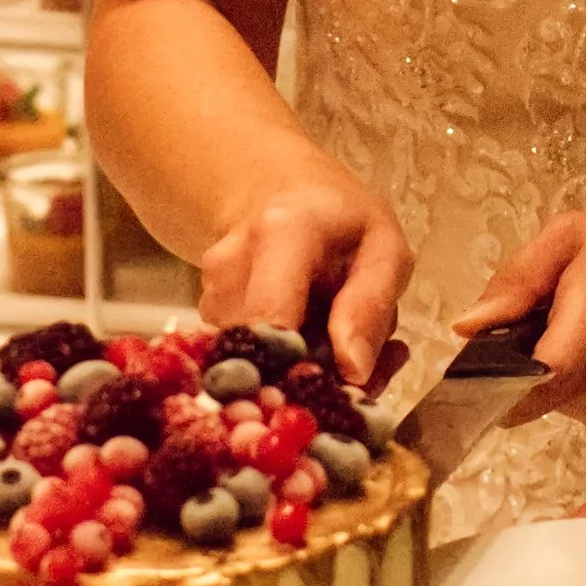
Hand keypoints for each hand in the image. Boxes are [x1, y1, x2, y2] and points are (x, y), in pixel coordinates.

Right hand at [198, 171, 411, 387]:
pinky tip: (310, 343)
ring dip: (298, 373)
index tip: (338, 388)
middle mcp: (229, 263)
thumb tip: (352, 372)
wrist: (282, 196)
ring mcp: (208, 292)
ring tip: (334, 344)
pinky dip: (282, 368)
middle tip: (356, 372)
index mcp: (281, 233)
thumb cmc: (343, 224)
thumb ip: (371, 306)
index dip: (300, 368)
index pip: (272, 319)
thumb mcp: (384, 249)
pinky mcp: (202, 315)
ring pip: (252, 363)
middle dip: (310, 377)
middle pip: (260, 353)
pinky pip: (243, 360)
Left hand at [454, 211, 585, 431]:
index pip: (538, 375)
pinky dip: (566, 378)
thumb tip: (465, 328)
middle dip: (510, 363)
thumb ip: (516, 280)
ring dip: (539, 370)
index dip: (492, 379)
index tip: (469, 366)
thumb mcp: (576, 235)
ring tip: (568, 326)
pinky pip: (571, 403)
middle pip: (525, 392)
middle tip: (528, 321)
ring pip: (545, 400)